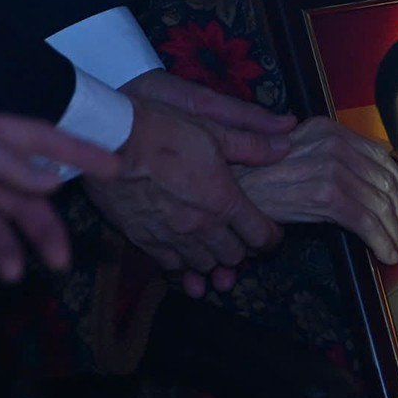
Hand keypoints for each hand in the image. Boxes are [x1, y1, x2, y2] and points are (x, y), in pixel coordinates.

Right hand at [82, 73, 294, 297]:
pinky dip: (183, 268)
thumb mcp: (213, 129)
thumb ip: (252, 143)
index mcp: (224, 201)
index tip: (270, 233)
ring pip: (204, 265)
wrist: (111, 143)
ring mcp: (172, 238)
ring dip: (213, 262)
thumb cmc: (164, 131)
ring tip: (216, 256)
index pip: (260, 235)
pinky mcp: (145, 241)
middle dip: (242, 250)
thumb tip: (285, 144)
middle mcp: (201, 227)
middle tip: (240, 240)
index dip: (270, 237)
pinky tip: (185, 264)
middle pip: (233, 255)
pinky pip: (171, 267)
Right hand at [237, 117, 397, 262]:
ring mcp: (330, 166)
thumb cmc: (259, 181)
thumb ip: (336, 162)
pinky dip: (381, 240)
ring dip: (393, 231)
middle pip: (384, 179)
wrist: (227, 191)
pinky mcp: (325, 193)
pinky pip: (366, 220)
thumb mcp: (300, 159)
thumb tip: (382, 184)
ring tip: (395, 248)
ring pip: (379, 202)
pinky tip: (383, 253)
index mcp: (328, 129)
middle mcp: (333, 142)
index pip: (379, 156)